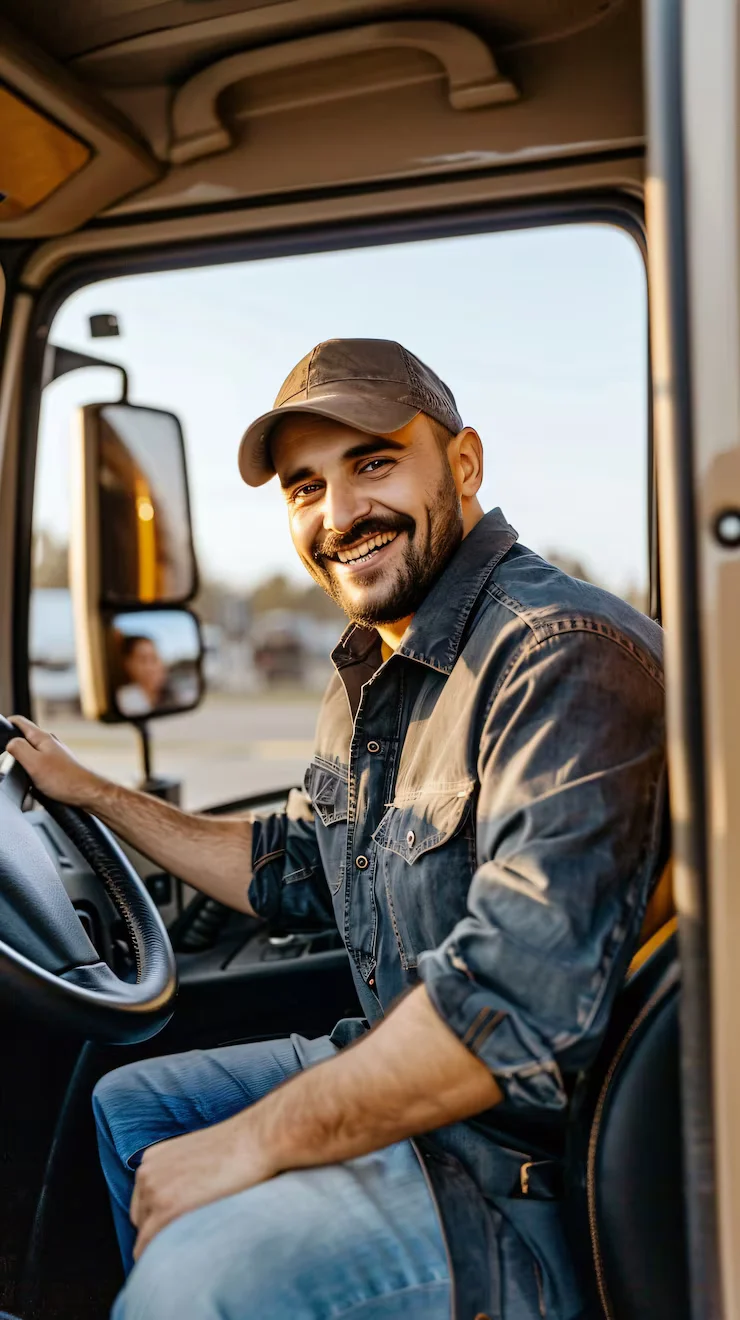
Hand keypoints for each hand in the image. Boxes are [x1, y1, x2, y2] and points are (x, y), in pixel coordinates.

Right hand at [6, 715, 100, 807]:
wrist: (88, 793)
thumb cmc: (66, 780)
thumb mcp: (34, 763)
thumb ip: (19, 748)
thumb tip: (10, 742)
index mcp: (43, 738)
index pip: (20, 722)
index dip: (8, 724)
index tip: (1, 732)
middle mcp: (50, 743)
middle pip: (25, 739)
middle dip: (14, 748)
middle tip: (9, 760)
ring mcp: (56, 754)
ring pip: (32, 753)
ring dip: (25, 763)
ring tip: (24, 775)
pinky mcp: (59, 766)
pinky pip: (40, 766)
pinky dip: (34, 773)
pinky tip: (36, 784)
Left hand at [130, 1113, 273, 1260]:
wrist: (256, 1140)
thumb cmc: (238, 1149)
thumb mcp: (196, 1156)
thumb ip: (178, 1176)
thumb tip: (180, 1202)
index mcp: (151, 1160)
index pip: (143, 1204)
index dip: (161, 1219)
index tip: (183, 1226)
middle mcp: (145, 1174)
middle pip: (141, 1221)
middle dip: (161, 1232)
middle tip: (193, 1235)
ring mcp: (154, 1192)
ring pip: (144, 1238)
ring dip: (164, 1245)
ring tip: (196, 1241)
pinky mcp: (167, 1209)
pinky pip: (148, 1248)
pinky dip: (162, 1257)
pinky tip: (189, 1252)